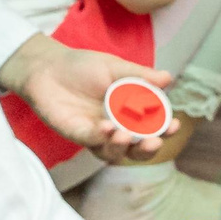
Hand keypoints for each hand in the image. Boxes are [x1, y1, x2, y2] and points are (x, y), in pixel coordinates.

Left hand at [0, 36, 175, 160]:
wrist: (47, 67)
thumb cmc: (82, 66)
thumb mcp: (115, 67)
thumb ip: (139, 76)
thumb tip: (168, 78)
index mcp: (129, 111)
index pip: (152, 127)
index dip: (164, 129)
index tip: (173, 125)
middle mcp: (115, 127)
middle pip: (135, 149)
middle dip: (147, 150)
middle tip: (153, 142)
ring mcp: (95, 133)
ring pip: (114, 153)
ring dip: (122, 147)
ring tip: (124, 134)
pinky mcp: (76, 133)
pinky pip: (92, 141)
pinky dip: (101, 137)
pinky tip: (105, 126)